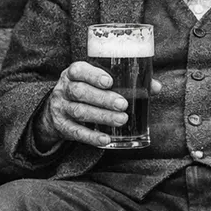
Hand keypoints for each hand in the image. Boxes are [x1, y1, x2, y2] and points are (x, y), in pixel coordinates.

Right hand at [35, 61, 161, 149]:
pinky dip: (91, 137)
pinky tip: (106, 139)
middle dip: (102, 98)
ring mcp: (61, 108)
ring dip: (101, 116)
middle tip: (122, 104)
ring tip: (121, 120)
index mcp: (73, 74)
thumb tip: (155, 86)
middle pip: (80, 92)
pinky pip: (76, 132)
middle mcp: (64, 89)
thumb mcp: (96, 82)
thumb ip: (125, 82)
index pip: (79, 70)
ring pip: (79, 111)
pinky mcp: (62, 126)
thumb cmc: (85, 91)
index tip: (110, 81)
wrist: (55, 111)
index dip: (93, 75)